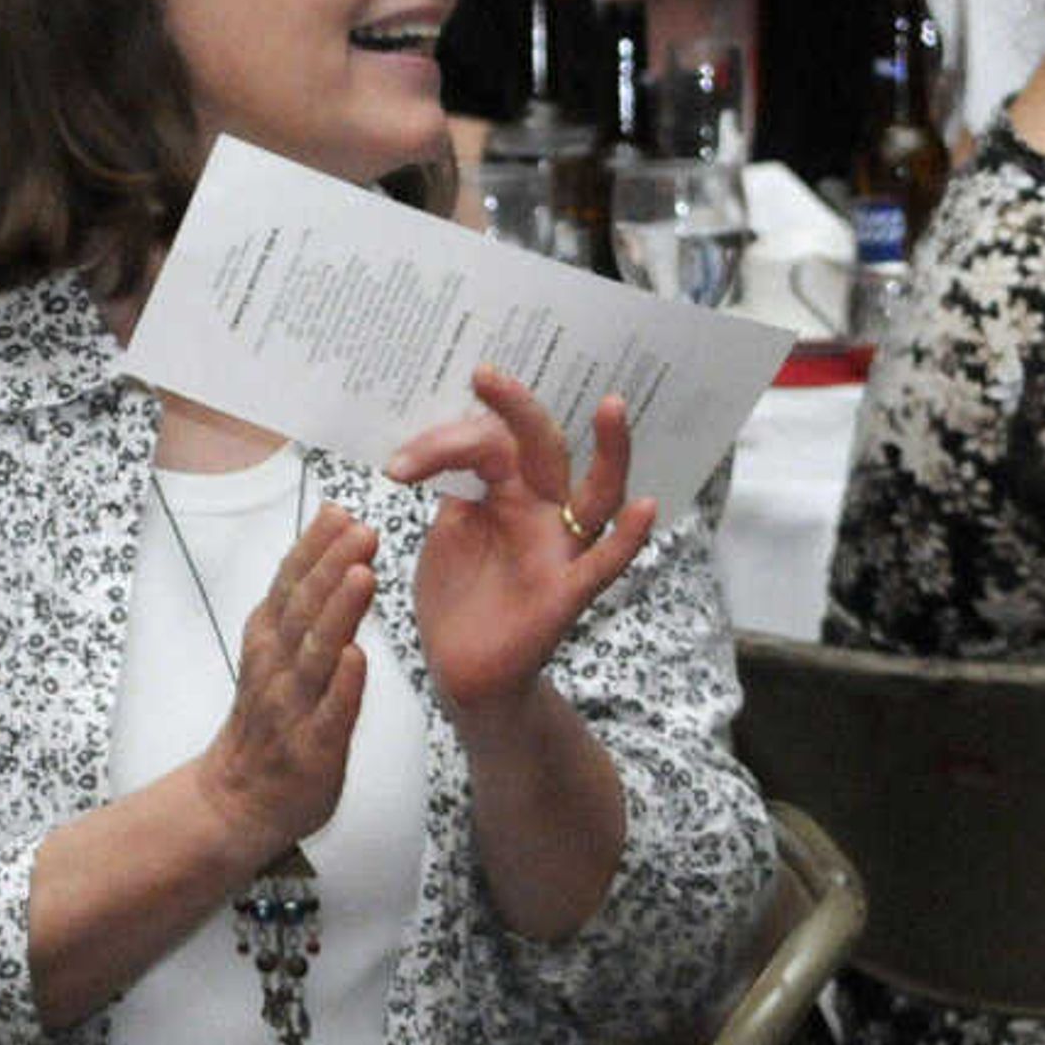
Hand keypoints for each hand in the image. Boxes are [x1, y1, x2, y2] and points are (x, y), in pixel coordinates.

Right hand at [196, 504, 377, 858]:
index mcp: (268, 642)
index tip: (339, 511)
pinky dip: (341, 688)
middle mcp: (276, 669)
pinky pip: (328, 715)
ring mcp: (292, 709)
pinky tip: (356, 660)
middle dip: (330, 567)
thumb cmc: (268, 721)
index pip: (289, 585)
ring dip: (338, 615)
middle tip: (360, 530)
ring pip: (315, 656)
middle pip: (302, 610)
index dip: (313, 548)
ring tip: (362, 576)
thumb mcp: (273, 653)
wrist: (239, 801)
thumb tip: (331, 542)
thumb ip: (300, 604)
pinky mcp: (312, 750)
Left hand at [387, 370, 654, 718]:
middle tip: (486, 375)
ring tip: (613, 407)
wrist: (460, 669)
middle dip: (517, 408)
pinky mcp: (567, 593)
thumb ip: (454, 488)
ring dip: (610, 450)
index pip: (486, 444)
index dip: (441, 445)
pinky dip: (627, 537)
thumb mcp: (449, 532)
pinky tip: (647, 509)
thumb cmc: (460, 595)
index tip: (397, 467)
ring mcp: (559, 547)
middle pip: (541, 447)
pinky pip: (605, 563)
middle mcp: (541, 509)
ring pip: (595, 492)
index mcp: (506, 490)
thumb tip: (438, 441)